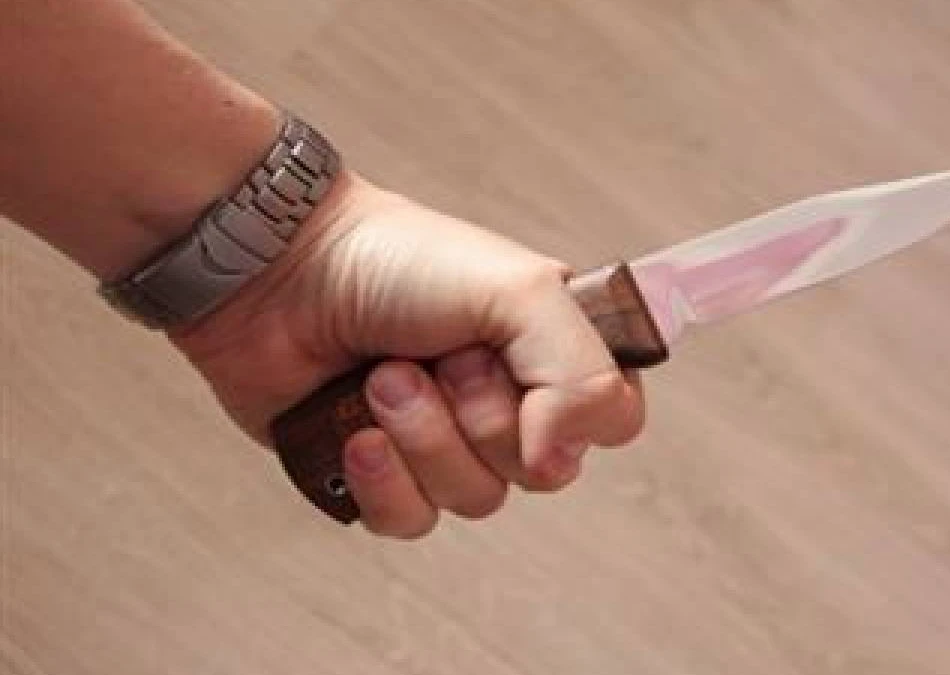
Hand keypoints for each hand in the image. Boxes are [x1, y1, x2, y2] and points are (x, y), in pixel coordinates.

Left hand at [169, 172, 645, 537]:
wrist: (279, 272)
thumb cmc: (399, 262)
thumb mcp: (520, 290)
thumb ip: (581, 374)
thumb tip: (560, 463)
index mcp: (551, 350)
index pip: (614, 417)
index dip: (574, 413)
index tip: (522, 373)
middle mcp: (508, 400)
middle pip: (544, 472)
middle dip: (480, 414)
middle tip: (438, 357)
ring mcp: (446, 442)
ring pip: (476, 499)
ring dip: (423, 436)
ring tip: (382, 376)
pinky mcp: (384, 476)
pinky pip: (412, 521)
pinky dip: (382, 478)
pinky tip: (353, 429)